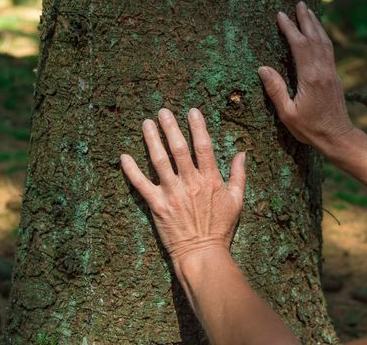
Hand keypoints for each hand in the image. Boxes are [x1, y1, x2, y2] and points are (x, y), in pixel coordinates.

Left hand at [120, 108, 245, 271]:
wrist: (202, 254)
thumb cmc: (221, 229)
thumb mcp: (237, 201)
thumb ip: (238, 176)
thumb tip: (242, 154)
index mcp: (210, 180)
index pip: (203, 146)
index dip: (197, 127)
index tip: (192, 111)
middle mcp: (190, 182)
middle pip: (178, 148)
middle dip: (170, 127)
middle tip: (163, 111)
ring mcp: (172, 193)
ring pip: (159, 161)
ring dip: (152, 140)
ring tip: (146, 123)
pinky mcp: (157, 205)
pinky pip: (141, 184)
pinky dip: (131, 170)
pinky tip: (124, 156)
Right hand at [258, 1, 353, 153]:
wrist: (338, 137)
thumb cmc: (310, 129)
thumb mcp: (288, 113)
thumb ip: (276, 90)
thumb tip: (262, 68)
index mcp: (310, 77)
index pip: (299, 45)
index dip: (290, 28)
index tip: (280, 15)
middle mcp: (323, 70)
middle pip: (314, 38)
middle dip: (306, 19)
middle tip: (299, 3)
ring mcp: (331, 72)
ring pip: (324, 42)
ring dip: (316, 25)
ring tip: (309, 11)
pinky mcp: (335, 77)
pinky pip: (329, 50)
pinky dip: (323, 37)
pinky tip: (319, 34)